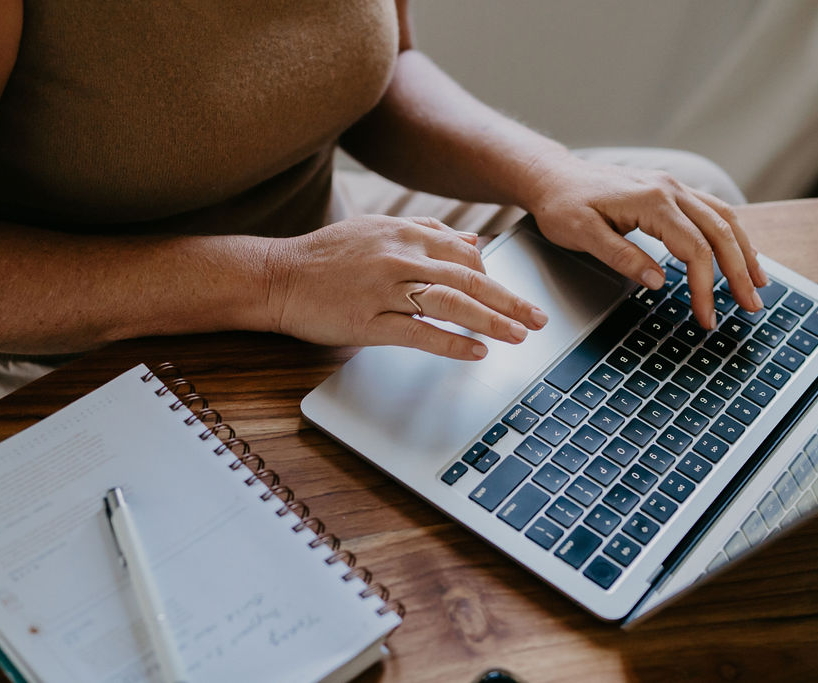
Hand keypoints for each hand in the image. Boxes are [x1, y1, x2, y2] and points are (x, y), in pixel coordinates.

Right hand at [264, 215, 547, 359]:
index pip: (466, 255)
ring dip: (490, 321)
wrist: (278, 275)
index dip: (496, 278)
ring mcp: (384, 290)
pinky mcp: (369, 322)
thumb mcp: (377, 231)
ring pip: (450, 304)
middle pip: (468, 279)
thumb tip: (472, 242)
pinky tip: (476, 353)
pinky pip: (418, 334)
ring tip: (519, 336)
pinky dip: (451, 344)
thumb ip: (426, 233)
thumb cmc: (327, 256)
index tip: (516, 298)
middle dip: (510, 300)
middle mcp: (400, 257)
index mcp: (405, 233)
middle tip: (539, 319)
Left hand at [524, 155, 768, 328]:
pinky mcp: (670, 191)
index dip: (705, 287)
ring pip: (724, 218)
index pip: (694, 250)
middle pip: (721, 233)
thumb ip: (621, 256)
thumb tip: (658, 280)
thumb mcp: (582, 235)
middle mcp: (669, 189)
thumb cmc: (562, 205)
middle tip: (751, 307)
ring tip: (758, 283)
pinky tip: (739, 252)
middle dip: (740, 273)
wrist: (552, 176)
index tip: (707, 316)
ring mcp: (673, 187)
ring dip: (745, 251)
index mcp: (651, 201)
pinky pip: (712, 210)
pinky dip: (731, 234)